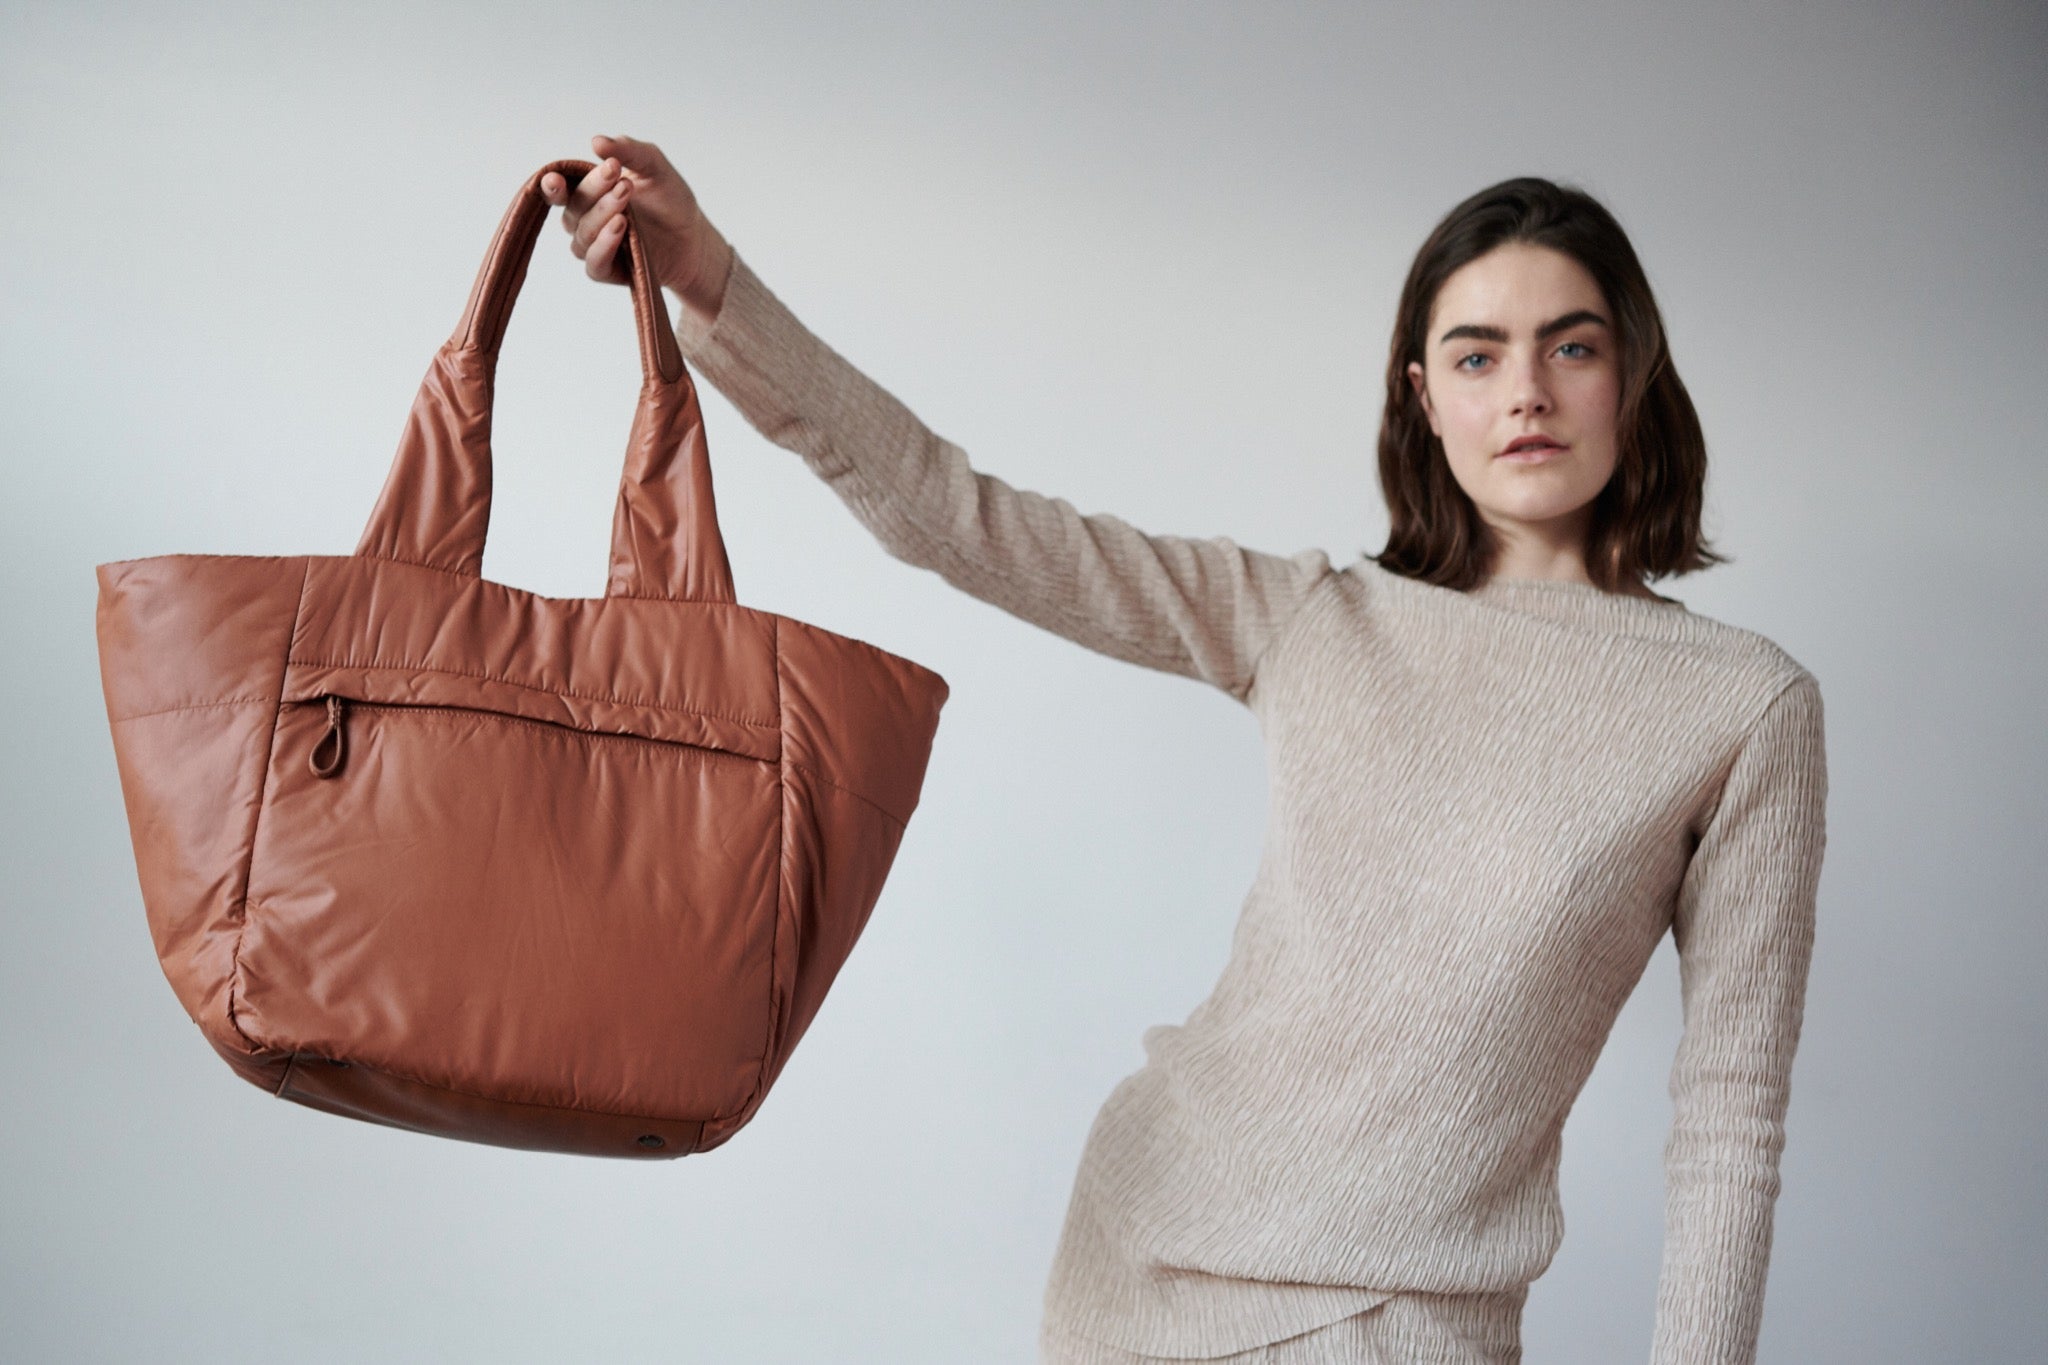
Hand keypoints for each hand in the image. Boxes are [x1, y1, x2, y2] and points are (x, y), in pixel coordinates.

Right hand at [539, 133, 731, 317]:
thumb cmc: (670, 201)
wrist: (694, 237)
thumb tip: (597, 141)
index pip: (561, 188)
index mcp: (588, 192)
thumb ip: (628, 151)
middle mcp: (584, 219)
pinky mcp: (606, 270)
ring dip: (602, 213)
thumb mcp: (654, 167)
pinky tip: (620, 227)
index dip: (552, 185)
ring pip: (583, 233)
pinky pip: (594, 261)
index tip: (556, 178)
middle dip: (594, 189)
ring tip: (626, 197)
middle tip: (618, 175)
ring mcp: (593, 245)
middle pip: (575, 206)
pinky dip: (604, 244)